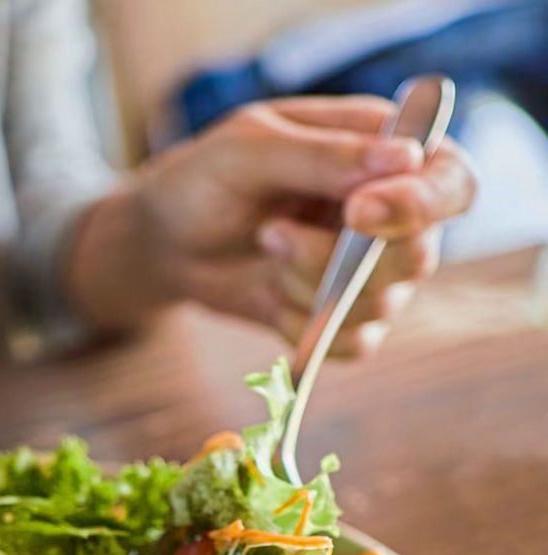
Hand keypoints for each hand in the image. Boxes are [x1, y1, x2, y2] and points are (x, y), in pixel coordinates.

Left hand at [134, 96, 475, 354]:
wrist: (164, 239)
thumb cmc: (206, 178)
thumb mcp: (247, 150)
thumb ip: (321, 155)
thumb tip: (406, 157)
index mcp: (386, 153)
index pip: (450, 183)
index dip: (420, 203)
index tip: (358, 212)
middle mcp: (393, 214)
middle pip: (418, 255)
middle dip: (337, 256)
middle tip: (273, 232)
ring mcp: (371, 271)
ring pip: (380, 304)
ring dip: (308, 285)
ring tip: (263, 242)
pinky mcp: (343, 316)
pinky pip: (353, 343)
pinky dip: (304, 327)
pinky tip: (268, 294)